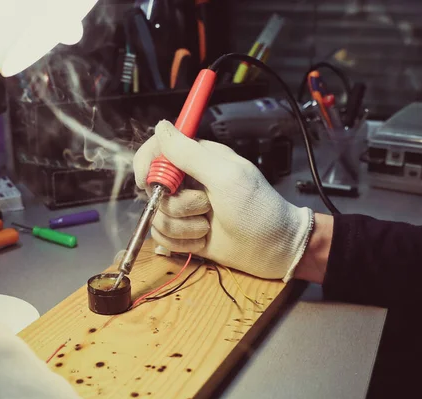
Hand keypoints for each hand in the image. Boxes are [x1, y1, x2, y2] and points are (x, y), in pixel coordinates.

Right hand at [133, 120, 313, 281]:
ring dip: (182, 227)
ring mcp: (185, 209)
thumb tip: (161, 126)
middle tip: (204, 206)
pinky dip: (181, 243)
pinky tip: (202, 241)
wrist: (273, 249)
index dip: (147, 165)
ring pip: (156, 215)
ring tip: (208, 227)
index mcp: (198, 159)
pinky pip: (162, 236)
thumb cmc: (258, 209)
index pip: (156, 150)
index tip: (151, 182)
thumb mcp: (226, 176)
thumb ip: (190, 153)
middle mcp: (188, 182)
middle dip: (175, 204)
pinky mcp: (184, 233)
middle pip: (153, 188)